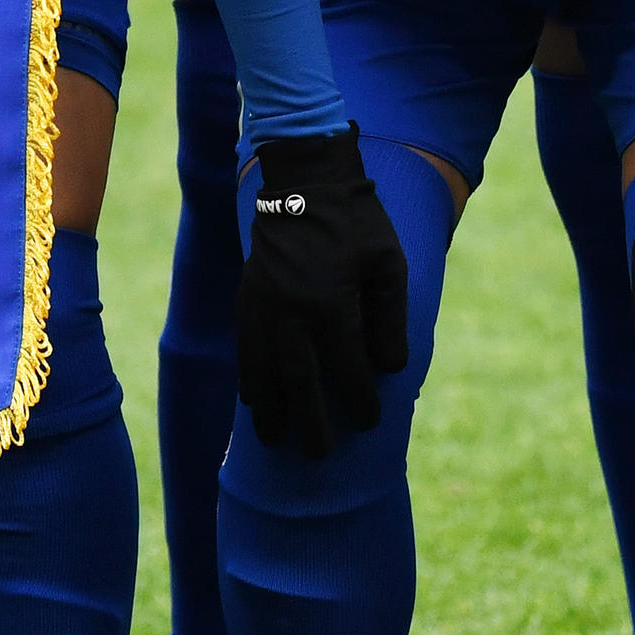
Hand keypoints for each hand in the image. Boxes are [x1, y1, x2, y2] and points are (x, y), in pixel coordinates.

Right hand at [233, 127, 408, 456]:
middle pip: (299, 381)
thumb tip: (389, 368)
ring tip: (276, 440)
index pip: (346, 368)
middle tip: (318, 455)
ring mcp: (262, 305)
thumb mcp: (388, 264)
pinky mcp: (247, 297)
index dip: (358, 400)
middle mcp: (290, 311)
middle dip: (309, 422)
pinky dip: (249, 377)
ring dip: (271, 409)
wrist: (303, 179)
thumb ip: (390, 318)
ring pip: (263, 371)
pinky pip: (245, 348)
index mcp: (330, 303)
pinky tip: (254, 398)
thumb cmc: (355, 222)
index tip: (369, 423)